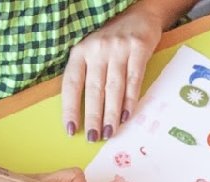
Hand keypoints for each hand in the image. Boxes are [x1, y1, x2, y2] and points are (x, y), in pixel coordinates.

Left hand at [62, 8, 163, 141]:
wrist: (139, 15)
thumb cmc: (111, 41)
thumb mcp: (92, 52)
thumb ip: (86, 75)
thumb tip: (82, 112)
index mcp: (80, 52)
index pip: (71, 84)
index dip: (70, 108)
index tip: (71, 129)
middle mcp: (97, 50)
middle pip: (93, 89)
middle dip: (93, 117)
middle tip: (93, 137)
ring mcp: (118, 49)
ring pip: (113, 88)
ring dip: (110, 114)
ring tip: (109, 133)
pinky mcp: (138, 49)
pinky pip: (133, 80)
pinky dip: (129, 100)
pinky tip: (126, 116)